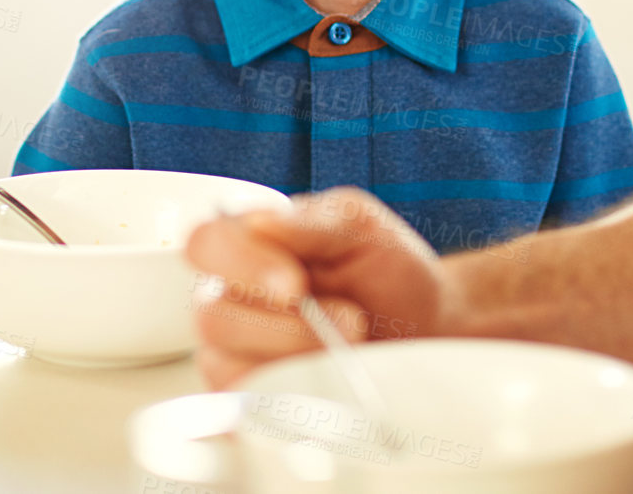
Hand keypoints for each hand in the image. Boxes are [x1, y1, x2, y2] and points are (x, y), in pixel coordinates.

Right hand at [185, 188, 445, 387]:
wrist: (426, 328)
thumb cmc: (387, 270)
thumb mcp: (360, 227)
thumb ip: (310, 221)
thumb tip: (258, 222)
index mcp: (247, 246)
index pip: (205, 243)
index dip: (240, 264)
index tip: (294, 285)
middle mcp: (230, 300)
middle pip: (212, 315)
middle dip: (287, 326)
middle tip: (351, 321)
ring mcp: (236, 355)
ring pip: (225, 368)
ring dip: (296, 362)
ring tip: (349, 352)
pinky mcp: (252, 402)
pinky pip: (245, 412)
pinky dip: (290, 400)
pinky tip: (327, 386)